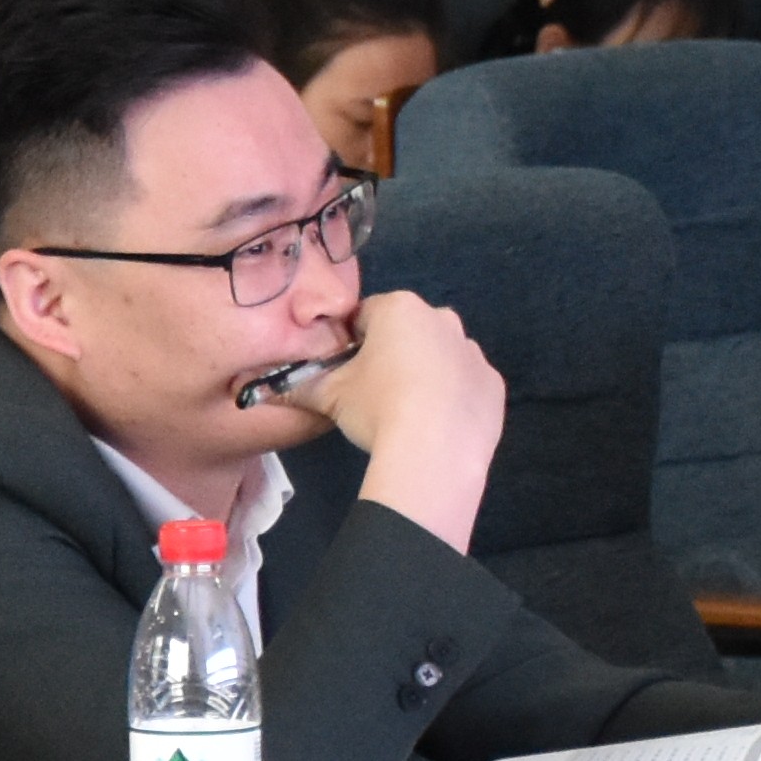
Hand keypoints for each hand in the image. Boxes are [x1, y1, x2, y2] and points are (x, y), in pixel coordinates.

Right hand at [308, 288, 502, 553]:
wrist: (433, 452)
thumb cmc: (376, 408)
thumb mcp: (328, 396)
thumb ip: (298, 387)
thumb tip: (266, 391)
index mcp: (399, 309)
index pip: (367, 315)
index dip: (353, 342)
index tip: (347, 370)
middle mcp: (442, 319)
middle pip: (408, 331)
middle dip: (393, 353)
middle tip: (375, 392)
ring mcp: (473, 352)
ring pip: (440, 356)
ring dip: (425, 374)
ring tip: (407, 412)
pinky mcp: (493, 385)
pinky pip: (466, 385)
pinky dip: (453, 398)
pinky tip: (436, 425)